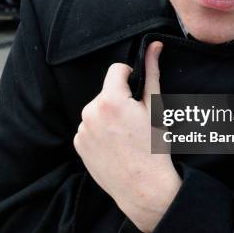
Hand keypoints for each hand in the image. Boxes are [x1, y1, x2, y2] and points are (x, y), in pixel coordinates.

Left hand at [73, 41, 180, 232]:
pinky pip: (89, 127)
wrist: (143, 187)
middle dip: (120, 99)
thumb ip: (152, 72)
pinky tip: (115, 145)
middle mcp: (90, 112)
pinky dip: (100, 131)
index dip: (131, 77)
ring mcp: (82, 130)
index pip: (117, 70)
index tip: (138, 94)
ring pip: (98, 109)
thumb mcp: (155, 107)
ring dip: (109, 115)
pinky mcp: (78, 145)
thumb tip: (154, 45)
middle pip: (107, 91)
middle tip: (135, 121)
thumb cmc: (154, 147)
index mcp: (110, 100)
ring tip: (125, 135)